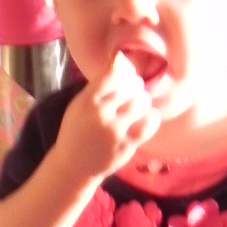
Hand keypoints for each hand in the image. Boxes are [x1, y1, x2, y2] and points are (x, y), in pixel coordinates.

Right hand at [55, 51, 159, 180]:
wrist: (74, 165)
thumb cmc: (78, 131)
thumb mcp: (80, 105)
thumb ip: (98, 86)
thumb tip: (120, 60)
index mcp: (87, 101)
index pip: (113, 75)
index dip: (125, 74)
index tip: (126, 79)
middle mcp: (100, 114)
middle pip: (130, 87)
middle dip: (136, 87)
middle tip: (135, 93)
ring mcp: (114, 131)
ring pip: (141, 103)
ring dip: (144, 101)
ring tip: (140, 106)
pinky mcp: (125, 145)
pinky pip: (148, 126)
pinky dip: (153, 117)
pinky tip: (150, 117)